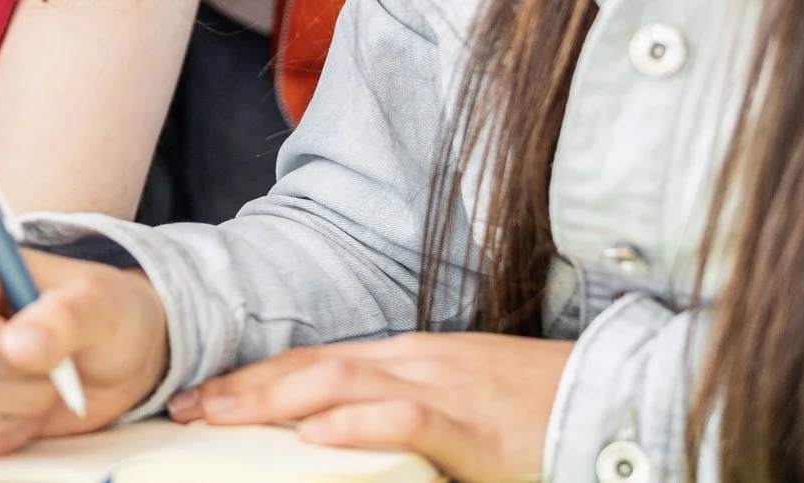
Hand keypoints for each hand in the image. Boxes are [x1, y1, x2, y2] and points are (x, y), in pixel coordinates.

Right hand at [0, 237, 167, 454]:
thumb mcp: (100, 304)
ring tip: (45, 386)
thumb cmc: (101, 314)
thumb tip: (17, 348)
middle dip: (20, 389)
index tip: (46, 360)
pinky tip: (25, 408)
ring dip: (17, 412)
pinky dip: (5, 432)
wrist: (106, 356)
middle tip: (57, 371)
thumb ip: (65, 317)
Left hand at [170, 333, 570, 482]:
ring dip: (273, 400)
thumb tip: (338, 443)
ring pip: (342, 383)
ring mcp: (443, 389)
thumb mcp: (459, 410)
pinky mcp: (475, 426)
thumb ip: (402, 419)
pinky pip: (407, 421)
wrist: (618, 400)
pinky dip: (357, 427)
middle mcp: (414, 364)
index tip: (199, 396)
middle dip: (242, 387)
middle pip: (311, 367)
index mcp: (408, 361)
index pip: (313, 362)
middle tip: (184, 408)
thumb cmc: (537, 414)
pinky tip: (316, 438)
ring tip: (221, 418)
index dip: (253, 378)